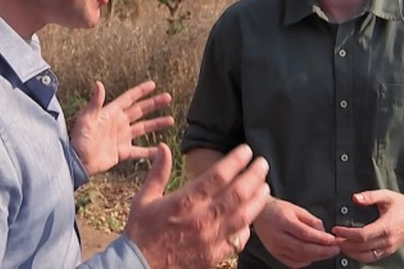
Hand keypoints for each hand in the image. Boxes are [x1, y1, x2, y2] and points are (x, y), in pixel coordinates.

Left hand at [70, 80, 173, 174]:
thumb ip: (95, 103)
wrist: (78, 162)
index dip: (140, 91)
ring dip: (156, 124)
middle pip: (140, 111)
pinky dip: (150, 151)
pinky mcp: (122, 152)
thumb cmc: (79, 140)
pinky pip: (139, 151)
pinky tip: (160, 150)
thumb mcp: (86, 119)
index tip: (153, 84)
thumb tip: (98, 83)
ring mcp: (121, 138)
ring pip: (143, 128)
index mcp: (111, 113)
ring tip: (171, 120)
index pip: (129, 99)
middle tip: (168, 97)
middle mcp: (118, 124)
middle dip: (154, 104)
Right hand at [124, 143, 270, 267]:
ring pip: (243, 216)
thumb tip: (164, 146)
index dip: (236, 161)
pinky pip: (237, 241)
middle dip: (254, 176)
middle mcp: (200, 218)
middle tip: (263, 164)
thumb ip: (158, 172)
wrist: (138, 266)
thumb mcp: (144, 198)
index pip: (218, 176)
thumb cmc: (141, 231)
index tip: (246, 150)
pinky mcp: (212, 256)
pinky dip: (247, 229)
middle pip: (237, 193)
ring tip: (265, 187)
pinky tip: (250, 219)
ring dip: (257, 200)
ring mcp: (209, 239)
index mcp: (184, 201)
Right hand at [252, 198, 339, 266]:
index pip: (304, 233)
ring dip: (317, 257)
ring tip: (328, 253)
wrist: (260, 214)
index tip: (332, 240)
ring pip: (299, 257)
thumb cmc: (278, 210)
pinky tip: (313, 256)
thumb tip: (324, 232)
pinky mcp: (275, 254)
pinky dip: (306, 261)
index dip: (320, 238)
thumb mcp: (296, 209)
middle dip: (322, 251)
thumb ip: (311, 220)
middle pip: (303, 248)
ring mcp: (275, 247)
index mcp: (283, 221)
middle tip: (335, 249)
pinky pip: (293, 263)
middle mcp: (278, 236)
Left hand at [331, 190, 403, 262]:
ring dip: (350, 252)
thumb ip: (369, 196)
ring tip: (340, 245)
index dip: (347, 234)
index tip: (336, 229)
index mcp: (386, 226)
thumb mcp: (385, 195)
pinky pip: (372, 258)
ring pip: (366, 256)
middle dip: (345, 244)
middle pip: (362, 247)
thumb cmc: (401, 204)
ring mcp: (389, 247)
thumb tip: (355, 198)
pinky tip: (351, 250)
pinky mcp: (389, 251)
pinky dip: (359, 256)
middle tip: (333, 239)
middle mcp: (388, 240)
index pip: (362, 235)